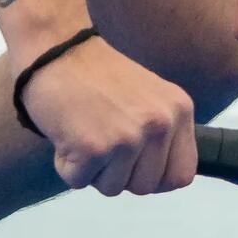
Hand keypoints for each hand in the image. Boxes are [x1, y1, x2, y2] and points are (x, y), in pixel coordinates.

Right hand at [14, 36, 198, 195]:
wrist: (56, 49)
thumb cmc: (95, 75)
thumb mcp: (148, 97)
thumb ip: (162, 134)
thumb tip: (161, 180)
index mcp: (178, 110)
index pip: (181, 175)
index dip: (154, 177)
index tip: (133, 164)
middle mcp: (160, 123)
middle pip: (145, 187)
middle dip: (118, 173)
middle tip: (100, 136)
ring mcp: (128, 137)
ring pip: (112, 188)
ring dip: (92, 169)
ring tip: (84, 130)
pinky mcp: (94, 148)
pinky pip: (79, 181)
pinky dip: (66, 164)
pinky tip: (67, 132)